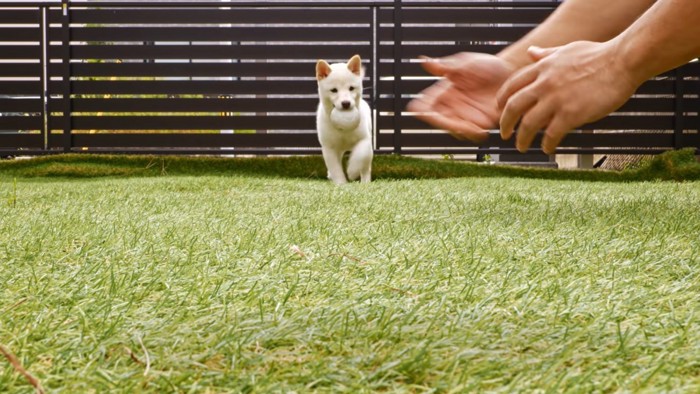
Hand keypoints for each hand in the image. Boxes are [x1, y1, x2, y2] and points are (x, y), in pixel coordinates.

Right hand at [407, 52, 514, 142]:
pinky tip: (483, 131)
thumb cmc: (487, 64)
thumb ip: (447, 66)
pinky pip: (472, 136)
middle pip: (439, 123)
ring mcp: (465, 116)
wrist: (511, 72)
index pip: (423, 107)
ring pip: (455, 132)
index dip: (424, 112)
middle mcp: (451, 106)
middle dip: (448, 126)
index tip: (432, 113)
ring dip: (463, 132)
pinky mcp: (480, 123)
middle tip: (461, 125)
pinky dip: (475, 136)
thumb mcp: (467, 62)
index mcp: (443, 93)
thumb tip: (424, 61)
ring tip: (475, 128)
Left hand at [497, 41, 639, 153]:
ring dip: (522, 139)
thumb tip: (531, 52)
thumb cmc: (599, 55)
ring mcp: (556, 100)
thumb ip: (546, 54)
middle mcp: (544, 84)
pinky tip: (548, 149)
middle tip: (504, 134)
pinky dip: (547, 145)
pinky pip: (552, 135)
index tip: (499, 111)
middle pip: (513, 107)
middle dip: (504, 124)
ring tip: (521, 147)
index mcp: (542, 68)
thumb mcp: (566, 50)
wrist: (622, 61)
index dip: (501, 101)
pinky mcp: (571, 114)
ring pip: (528, 125)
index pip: (511, 86)